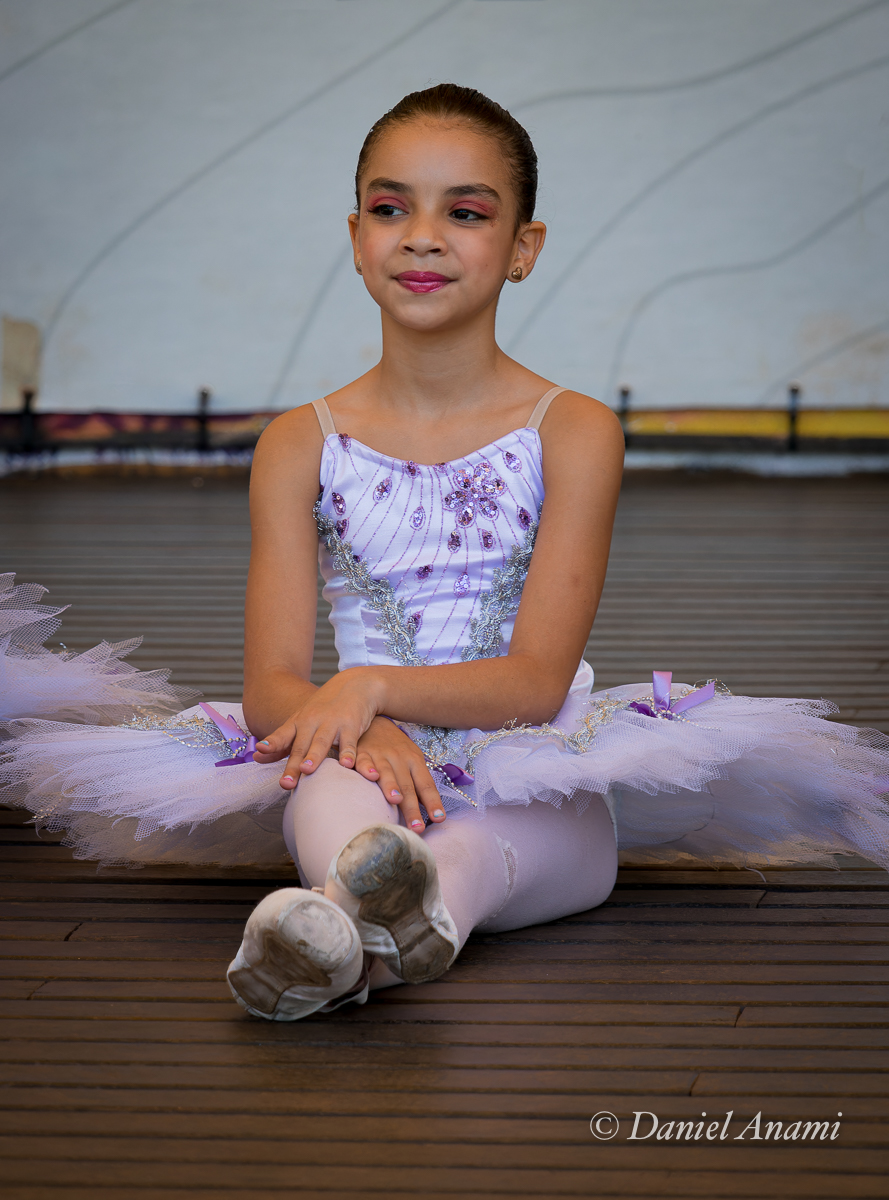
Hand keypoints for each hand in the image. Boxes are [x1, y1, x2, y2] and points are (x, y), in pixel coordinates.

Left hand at [251, 668, 382, 786]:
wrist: (354, 684)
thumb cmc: (324, 708)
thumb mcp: (301, 722)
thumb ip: (282, 743)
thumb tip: (257, 758)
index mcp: (298, 722)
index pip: (283, 735)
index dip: (272, 743)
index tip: (261, 749)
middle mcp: (312, 721)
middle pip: (301, 746)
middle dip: (293, 764)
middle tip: (286, 783)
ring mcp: (331, 722)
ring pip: (321, 742)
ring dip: (314, 756)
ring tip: (307, 770)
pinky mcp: (351, 724)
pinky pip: (348, 742)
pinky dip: (347, 753)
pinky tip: (346, 765)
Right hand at [355, 717, 445, 833]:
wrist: (375, 722)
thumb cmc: (397, 748)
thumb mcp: (412, 760)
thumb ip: (419, 784)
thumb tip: (432, 812)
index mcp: (415, 761)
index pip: (426, 785)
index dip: (433, 802)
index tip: (439, 818)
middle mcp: (399, 758)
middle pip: (407, 786)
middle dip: (412, 808)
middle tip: (417, 828)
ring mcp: (380, 755)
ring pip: (387, 773)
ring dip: (391, 786)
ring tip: (396, 800)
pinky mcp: (361, 754)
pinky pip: (364, 762)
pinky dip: (367, 768)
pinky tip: (371, 776)